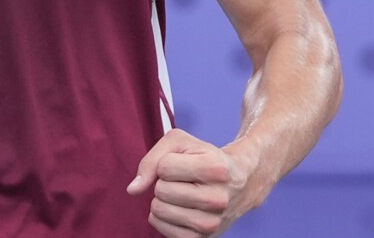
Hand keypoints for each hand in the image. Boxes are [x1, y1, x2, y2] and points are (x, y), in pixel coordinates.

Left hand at [126, 129, 247, 236]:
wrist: (239, 184)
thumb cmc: (205, 158)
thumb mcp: (181, 143)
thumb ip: (152, 159)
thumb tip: (134, 189)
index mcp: (215, 169)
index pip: (164, 167)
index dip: (166, 163)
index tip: (183, 164)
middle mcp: (217, 199)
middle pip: (161, 190)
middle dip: (164, 183)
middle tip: (183, 181)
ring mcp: (211, 223)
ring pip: (159, 210)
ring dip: (162, 201)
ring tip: (181, 195)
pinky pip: (163, 230)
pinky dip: (163, 218)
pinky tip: (178, 210)